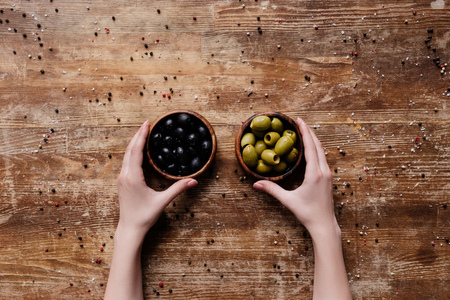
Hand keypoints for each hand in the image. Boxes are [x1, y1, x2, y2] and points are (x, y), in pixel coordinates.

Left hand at [117, 121, 197, 238]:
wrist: (129, 228)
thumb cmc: (144, 216)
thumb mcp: (162, 202)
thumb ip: (178, 189)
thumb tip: (194, 181)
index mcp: (133, 177)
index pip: (136, 151)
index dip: (142, 135)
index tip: (147, 124)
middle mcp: (125, 175)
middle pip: (129, 149)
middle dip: (138, 135)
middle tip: (147, 123)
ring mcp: (122, 178)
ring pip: (126, 155)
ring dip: (134, 142)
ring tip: (143, 132)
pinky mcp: (122, 182)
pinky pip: (126, 161)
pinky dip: (132, 151)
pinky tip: (138, 150)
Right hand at [253, 118, 336, 236]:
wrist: (325, 225)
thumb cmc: (307, 214)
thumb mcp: (288, 201)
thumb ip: (272, 190)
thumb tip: (255, 184)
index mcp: (314, 174)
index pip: (310, 147)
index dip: (305, 132)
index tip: (299, 120)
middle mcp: (324, 171)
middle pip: (318, 145)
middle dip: (309, 132)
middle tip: (299, 121)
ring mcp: (328, 174)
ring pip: (322, 151)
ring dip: (314, 139)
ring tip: (304, 131)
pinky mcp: (328, 178)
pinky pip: (323, 158)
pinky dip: (316, 149)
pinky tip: (311, 148)